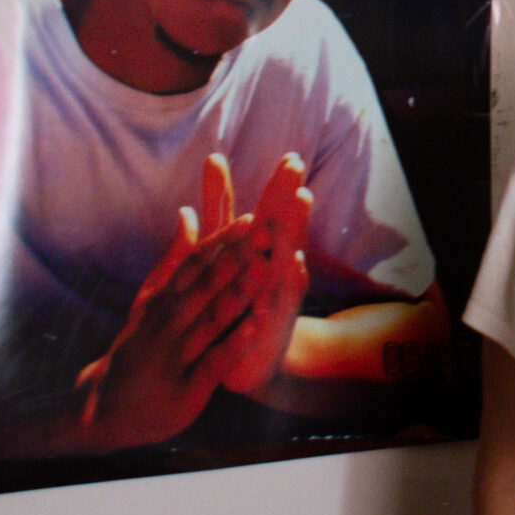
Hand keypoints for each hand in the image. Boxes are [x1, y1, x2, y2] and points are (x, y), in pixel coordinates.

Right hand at [70, 154, 308, 448]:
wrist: (101, 410)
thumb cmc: (138, 346)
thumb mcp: (149, 299)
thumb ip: (172, 258)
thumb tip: (189, 211)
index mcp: (163, 298)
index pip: (195, 263)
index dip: (223, 241)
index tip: (252, 218)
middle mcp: (168, 321)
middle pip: (205, 284)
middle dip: (236, 258)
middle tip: (267, 232)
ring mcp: (176, 354)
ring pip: (210, 318)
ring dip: (237, 293)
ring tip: (264, 268)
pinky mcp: (186, 388)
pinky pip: (212, 363)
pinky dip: (232, 345)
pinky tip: (255, 329)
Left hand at [205, 154, 313, 395]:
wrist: (251, 357)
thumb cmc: (239, 294)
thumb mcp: (225, 245)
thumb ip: (221, 205)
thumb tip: (214, 158)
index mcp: (261, 248)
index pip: (271, 212)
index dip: (279, 187)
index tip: (291, 157)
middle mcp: (275, 268)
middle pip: (284, 230)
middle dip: (291, 202)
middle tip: (300, 177)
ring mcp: (277, 295)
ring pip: (286, 262)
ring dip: (294, 234)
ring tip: (299, 210)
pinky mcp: (273, 324)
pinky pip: (281, 305)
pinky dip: (287, 288)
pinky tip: (294, 268)